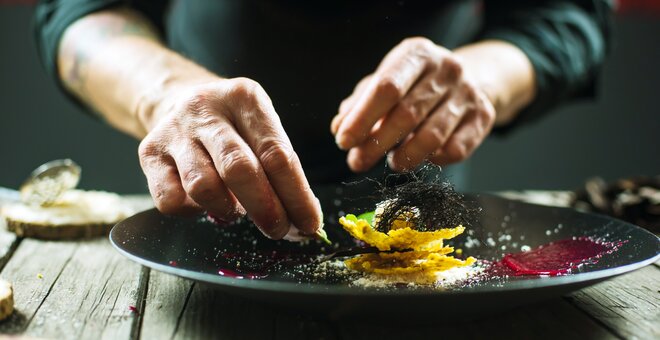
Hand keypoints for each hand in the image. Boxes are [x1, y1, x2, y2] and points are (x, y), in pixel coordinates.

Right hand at [138, 77, 321, 238]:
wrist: (179, 99)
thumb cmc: (234, 125)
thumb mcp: (261, 128)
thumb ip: (280, 169)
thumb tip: (301, 220)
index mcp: (245, 98)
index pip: (276, 154)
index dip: (295, 195)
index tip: (309, 223)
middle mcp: (206, 109)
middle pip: (239, 169)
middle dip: (265, 208)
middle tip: (279, 230)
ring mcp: (174, 130)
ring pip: (203, 186)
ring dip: (227, 210)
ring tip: (238, 210)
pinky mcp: (149, 152)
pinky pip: (170, 199)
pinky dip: (193, 212)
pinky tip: (205, 204)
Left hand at [331, 37, 495, 171]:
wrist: (468, 80)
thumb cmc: (414, 85)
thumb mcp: (385, 83)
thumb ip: (359, 105)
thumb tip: (339, 128)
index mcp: (417, 54)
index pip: (386, 87)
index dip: (362, 118)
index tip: (343, 141)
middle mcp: (447, 69)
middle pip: (407, 114)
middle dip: (377, 144)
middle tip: (357, 162)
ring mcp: (468, 93)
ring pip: (432, 137)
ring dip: (405, 157)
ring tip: (392, 163)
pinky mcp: (483, 117)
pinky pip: (455, 150)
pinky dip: (433, 160)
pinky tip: (422, 158)